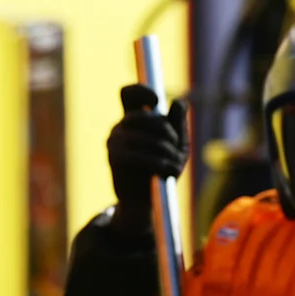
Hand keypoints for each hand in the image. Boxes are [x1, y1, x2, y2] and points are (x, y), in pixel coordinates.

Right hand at [106, 85, 190, 225]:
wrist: (146, 204)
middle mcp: (120, 127)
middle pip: (148, 117)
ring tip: (176, 166)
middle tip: (176, 148)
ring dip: (166, 151)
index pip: (129, 93)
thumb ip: (178, 125)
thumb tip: (180, 102)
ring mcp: (114, 141)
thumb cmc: (162, 172)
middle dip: (167, 132)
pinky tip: (167, 171)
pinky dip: (157, 163)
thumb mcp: (177, 147)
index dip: (142, 92)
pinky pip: (139, 154)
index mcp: (133, 119)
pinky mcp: (114, 158)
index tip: (157, 103)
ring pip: (146, 137)